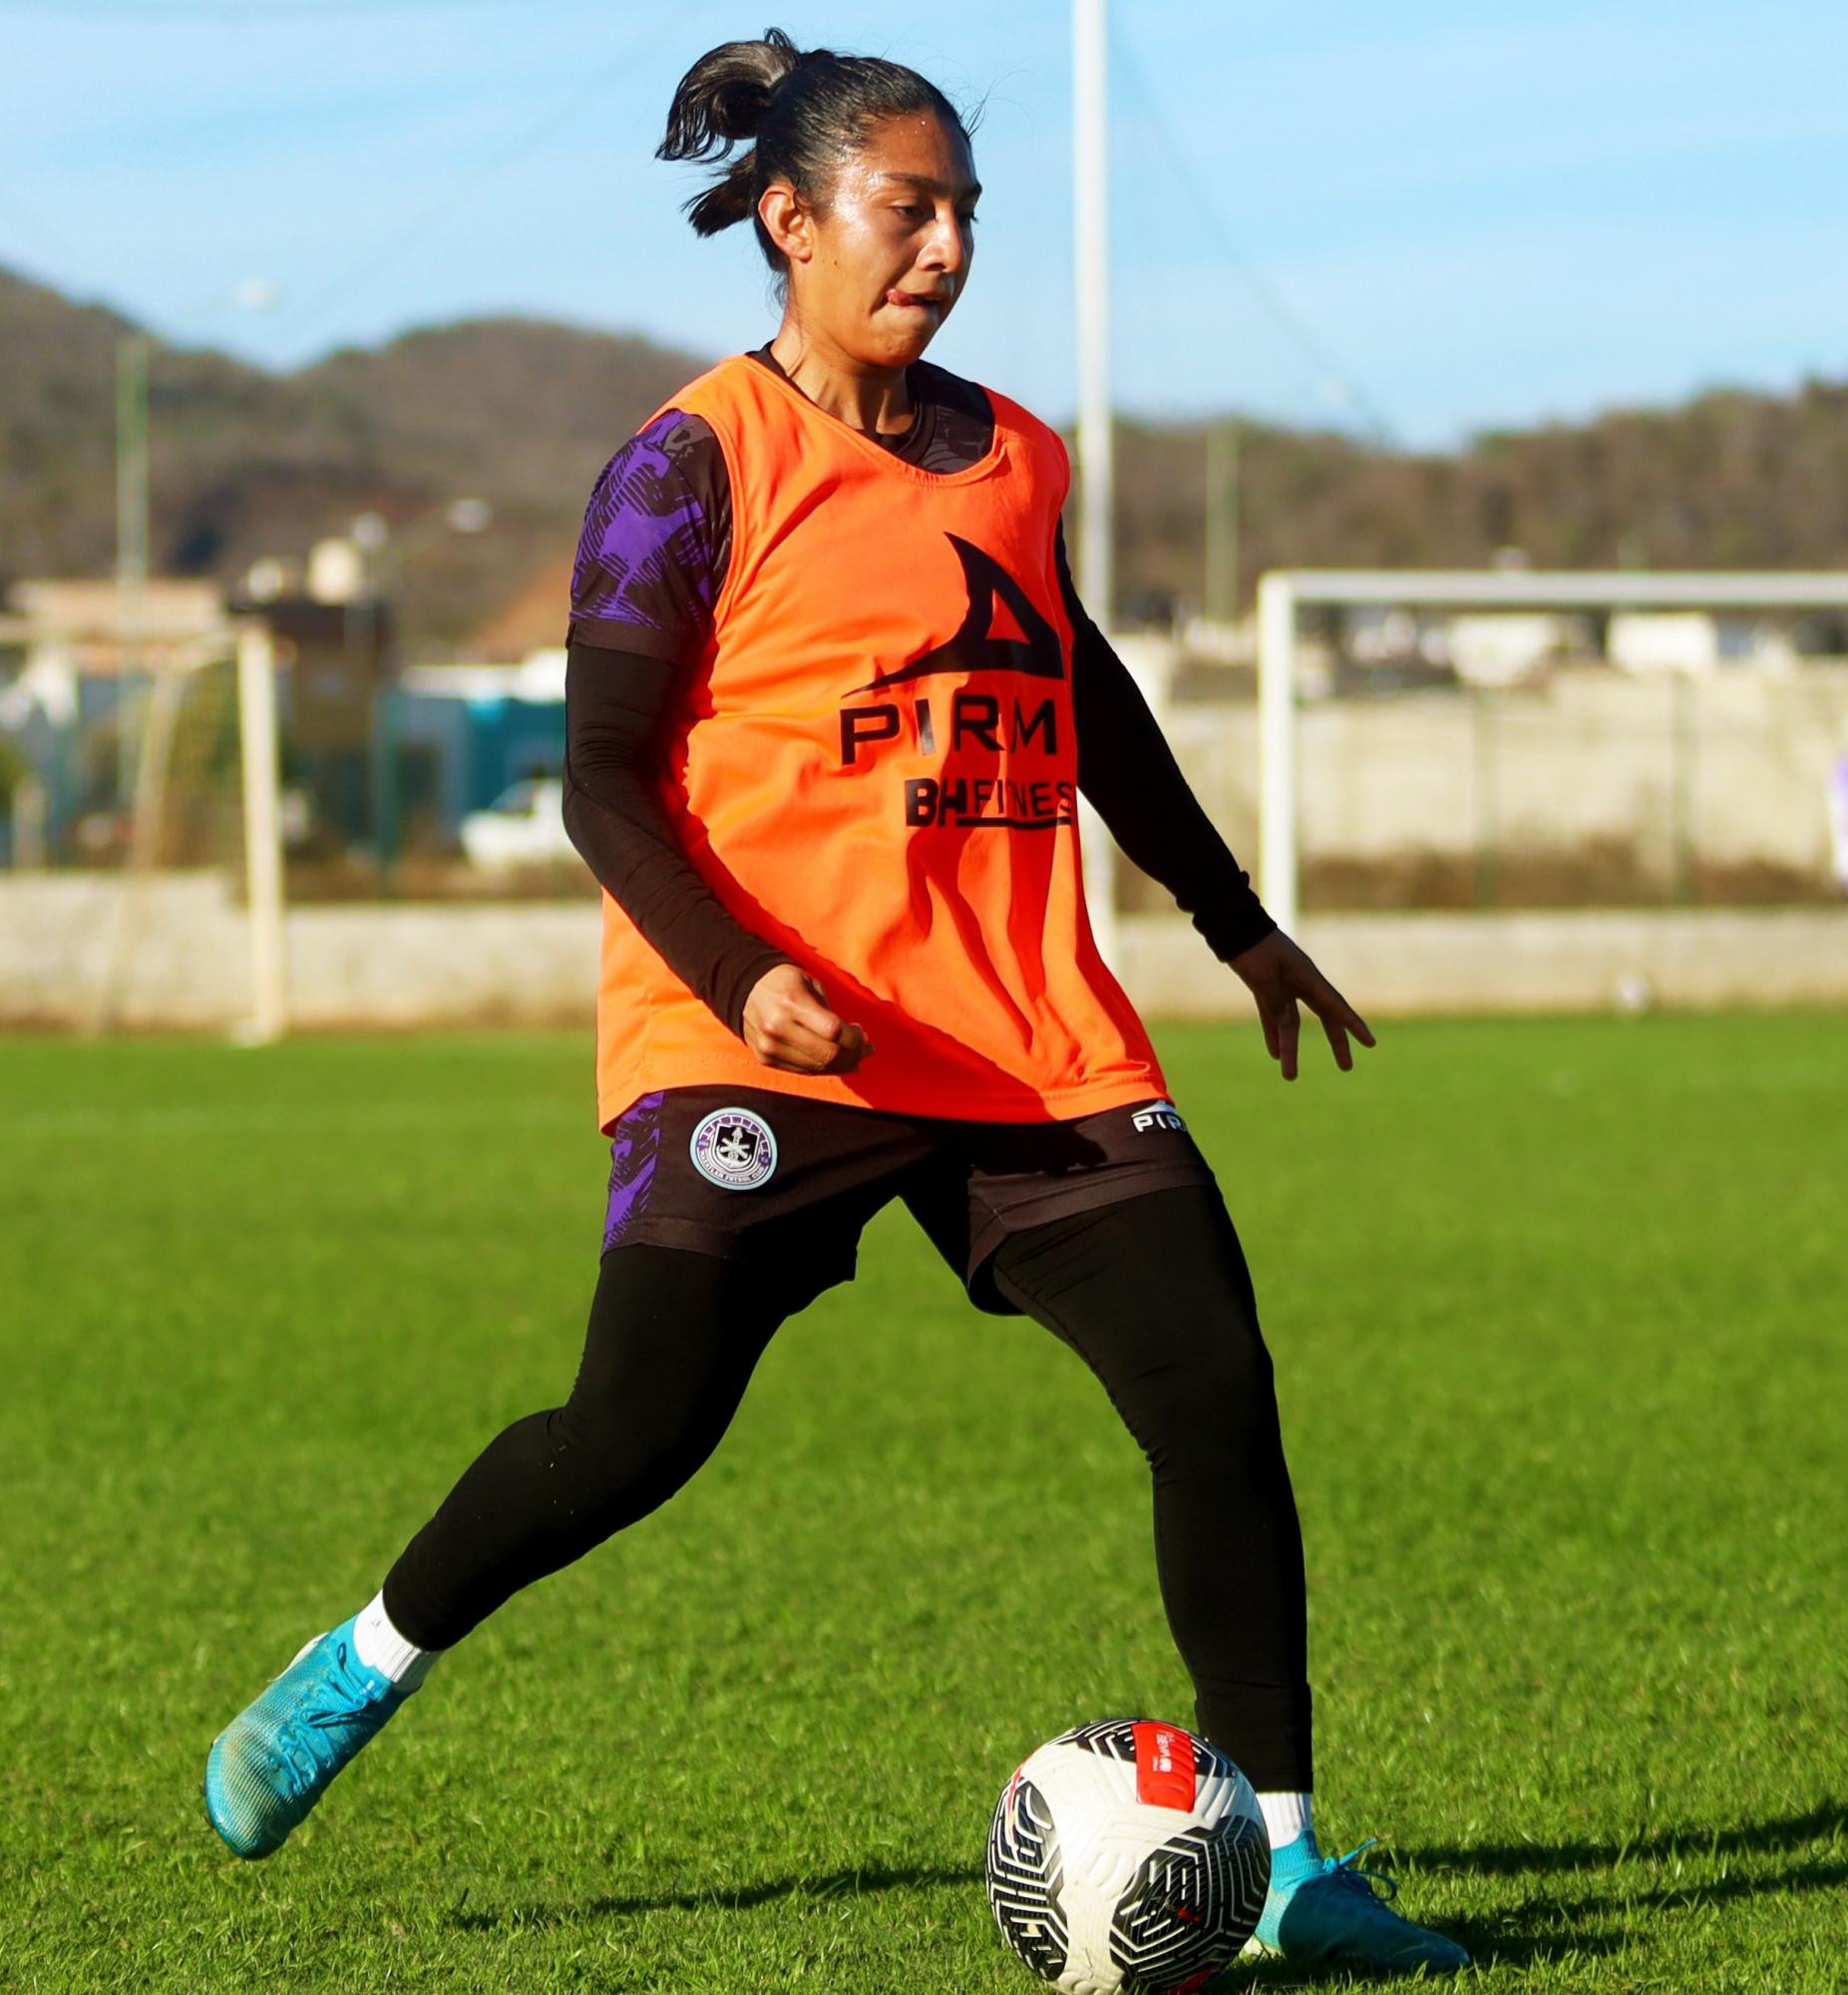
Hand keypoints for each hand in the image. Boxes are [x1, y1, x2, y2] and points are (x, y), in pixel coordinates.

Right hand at [741, 965, 875, 1075]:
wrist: (744, 988)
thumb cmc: (784, 981)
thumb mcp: (810, 984)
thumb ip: (831, 1012)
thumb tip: (856, 1039)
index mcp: (791, 1003)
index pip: (833, 1030)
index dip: (855, 1037)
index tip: (864, 1034)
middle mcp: (778, 1028)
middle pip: (827, 1054)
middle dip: (854, 1054)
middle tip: (866, 1050)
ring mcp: (769, 1047)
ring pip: (817, 1067)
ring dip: (842, 1065)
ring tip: (856, 1058)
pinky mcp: (765, 1058)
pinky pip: (803, 1071)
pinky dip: (824, 1069)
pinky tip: (837, 1063)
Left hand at [1229, 929, 1375, 1080]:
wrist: (1232, 927)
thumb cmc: (1252, 948)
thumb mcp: (1263, 976)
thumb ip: (1276, 1002)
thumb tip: (1288, 1025)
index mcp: (1307, 976)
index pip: (1335, 1006)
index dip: (1353, 1025)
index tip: (1370, 1043)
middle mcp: (1300, 983)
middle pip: (1324, 1017)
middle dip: (1336, 1042)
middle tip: (1346, 1068)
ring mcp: (1282, 986)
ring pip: (1292, 1024)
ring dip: (1291, 1049)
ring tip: (1290, 1077)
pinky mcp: (1265, 988)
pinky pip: (1272, 1016)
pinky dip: (1273, 1034)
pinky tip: (1274, 1055)